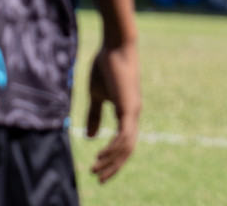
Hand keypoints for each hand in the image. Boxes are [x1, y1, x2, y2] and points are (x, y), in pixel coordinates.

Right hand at [86, 41, 140, 182]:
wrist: (115, 45)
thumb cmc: (106, 66)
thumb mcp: (96, 95)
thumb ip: (95, 115)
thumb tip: (93, 137)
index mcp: (127, 111)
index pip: (124, 142)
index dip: (113, 158)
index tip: (99, 170)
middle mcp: (133, 114)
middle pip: (128, 149)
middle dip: (114, 166)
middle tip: (100, 180)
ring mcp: (133, 111)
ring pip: (127, 146)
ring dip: (111, 160)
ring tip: (95, 169)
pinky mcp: (129, 107)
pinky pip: (124, 135)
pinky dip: (114, 148)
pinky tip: (101, 155)